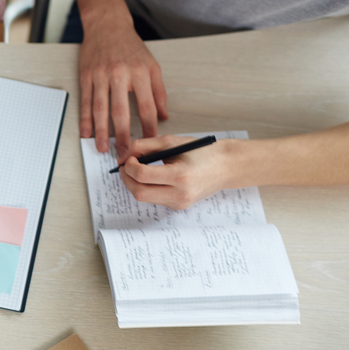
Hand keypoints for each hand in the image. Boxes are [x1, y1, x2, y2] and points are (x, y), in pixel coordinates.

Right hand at [80, 20, 167, 158]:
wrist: (107, 25)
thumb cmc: (130, 47)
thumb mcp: (152, 65)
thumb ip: (159, 92)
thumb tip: (163, 116)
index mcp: (140, 73)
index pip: (147, 106)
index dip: (148, 127)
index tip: (149, 141)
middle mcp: (120, 74)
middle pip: (121, 111)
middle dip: (122, 135)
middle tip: (124, 153)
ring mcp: (101, 75)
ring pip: (100, 109)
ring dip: (101, 131)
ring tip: (102, 148)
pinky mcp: (87, 76)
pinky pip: (85, 101)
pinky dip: (85, 119)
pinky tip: (86, 132)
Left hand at [118, 135, 236, 209]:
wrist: (226, 166)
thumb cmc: (200, 151)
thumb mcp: (171, 142)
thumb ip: (144, 146)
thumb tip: (122, 157)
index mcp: (180, 176)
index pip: (141, 175)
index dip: (128, 165)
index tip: (128, 157)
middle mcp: (180, 194)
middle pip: (138, 193)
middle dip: (126, 178)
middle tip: (126, 166)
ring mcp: (179, 204)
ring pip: (143, 198)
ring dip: (135, 183)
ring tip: (138, 169)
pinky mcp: (178, 207)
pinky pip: (154, 199)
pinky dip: (147, 187)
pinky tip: (152, 177)